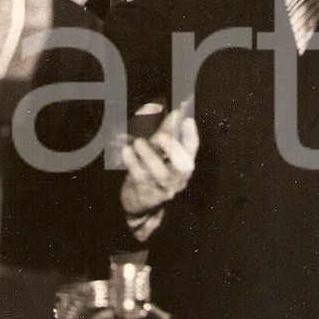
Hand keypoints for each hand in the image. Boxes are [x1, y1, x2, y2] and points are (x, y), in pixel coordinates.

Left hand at [120, 108, 197, 240]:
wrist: (139, 205)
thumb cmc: (151, 174)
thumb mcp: (159, 154)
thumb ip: (166, 133)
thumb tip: (176, 112)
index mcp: (183, 168)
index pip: (192, 152)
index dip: (191, 136)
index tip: (187, 120)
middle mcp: (177, 180)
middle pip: (182, 166)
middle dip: (173, 149)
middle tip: (161, 136)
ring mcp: (162, 190)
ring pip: (160, 174)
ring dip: (149, 156)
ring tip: (138, 142)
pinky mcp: (146, 195)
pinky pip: (140, 177)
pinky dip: (133, 162)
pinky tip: (126, 150)